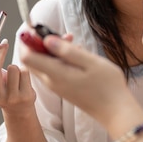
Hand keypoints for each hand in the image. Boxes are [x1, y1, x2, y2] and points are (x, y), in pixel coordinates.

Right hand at [0, 40, 35, 115]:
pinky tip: (23, 79)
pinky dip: (24, 71)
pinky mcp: (25, 96)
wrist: (19, 108)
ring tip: (15, 74)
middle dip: (0, 53)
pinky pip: (24, 72)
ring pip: (13, 68)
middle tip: (4, 43)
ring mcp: (11, 98)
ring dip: (14, 66)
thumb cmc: (4, 89)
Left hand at [18, 35, 133, 127]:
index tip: (41, 29)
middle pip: (32, 58)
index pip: (27, 56)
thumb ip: (67, 51)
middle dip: (42, 42)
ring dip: (53, 49)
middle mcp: (51, 81)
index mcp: (56, 74)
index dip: (29, 40)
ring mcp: (56, 86)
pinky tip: (77, 54)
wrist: (115, 112)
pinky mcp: (62, 88)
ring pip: (44, 63)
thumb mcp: (91, 63)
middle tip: (63, 34)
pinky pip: (53, 69)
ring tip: (72, 41)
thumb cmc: (108, 86)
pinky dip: (60, 58)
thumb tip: (47, 40)